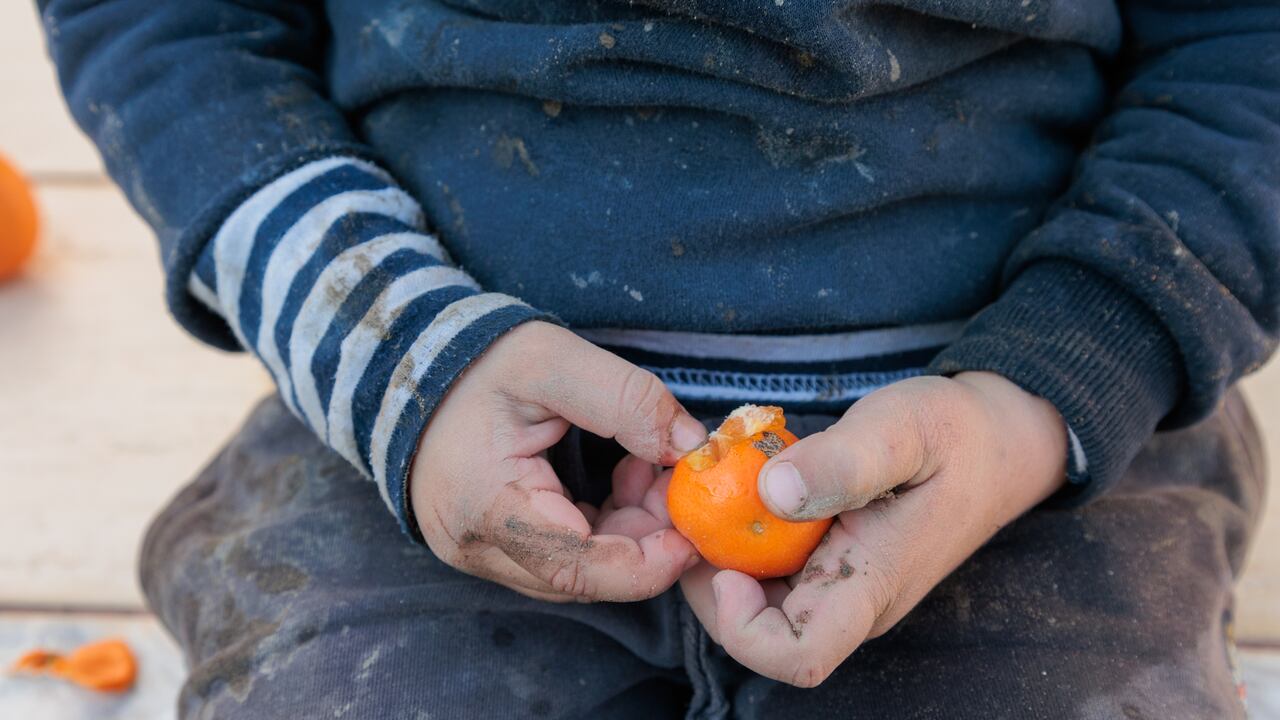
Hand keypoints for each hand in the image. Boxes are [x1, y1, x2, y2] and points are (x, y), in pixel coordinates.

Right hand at [410, 321, 707, 602]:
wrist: (410, 365)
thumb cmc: (475, 362)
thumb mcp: (552, 360)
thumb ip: (626, 399)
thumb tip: (690, 447)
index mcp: (485, 506)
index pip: (576, 566)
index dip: (645, 562)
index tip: (692, 531)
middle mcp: (476, 546)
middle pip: (582, 577)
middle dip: (645, 540)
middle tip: (677, 484)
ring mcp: (480, 552)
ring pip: (576, 572)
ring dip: (627, 533)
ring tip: (647, 470)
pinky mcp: (491, 546)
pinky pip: (561, 557)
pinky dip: (603, 529)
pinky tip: (622, 482)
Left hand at [678, 372, 1067, 685]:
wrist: (996, 441)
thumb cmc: (957, 434)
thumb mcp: (905, 428)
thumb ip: (846, 461)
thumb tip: (773, 490)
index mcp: (870, 585)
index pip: (797, 657)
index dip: (743, 627)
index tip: (725, 562)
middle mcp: (847, 600)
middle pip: (754, 632)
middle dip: (706, 578)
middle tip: (684, 506)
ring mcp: (834, 583)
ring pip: (752, 598)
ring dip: (714, 552)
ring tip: (699, 486)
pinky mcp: (825, 560)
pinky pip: (764, 566)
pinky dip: (734, 532)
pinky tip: (728, 481)